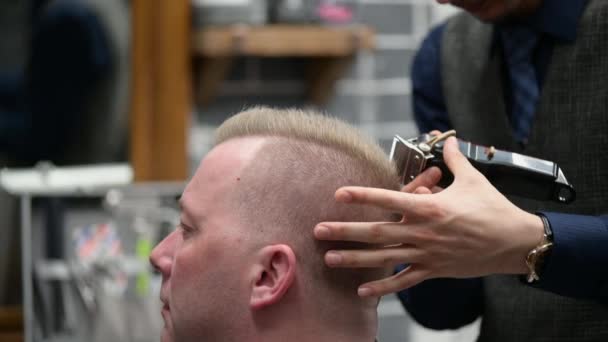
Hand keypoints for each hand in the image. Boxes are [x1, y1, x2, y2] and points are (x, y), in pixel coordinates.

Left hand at [314, 137, 544, 296]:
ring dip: (355, 259)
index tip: (339, 194)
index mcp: (430, 207)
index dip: (363, 195)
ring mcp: (426, 253)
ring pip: (384, 257)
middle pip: (376, 231)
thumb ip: (454, 160)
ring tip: (330, 259)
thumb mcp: (473, 180)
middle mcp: (423, 231)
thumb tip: (449, 139)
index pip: (389, 198)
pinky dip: (383, 288)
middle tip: (318, 230)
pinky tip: (361, 291)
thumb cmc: (494, 208)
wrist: (515, 242)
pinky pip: (404, 281)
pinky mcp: (434, 270)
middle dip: (345, 231)